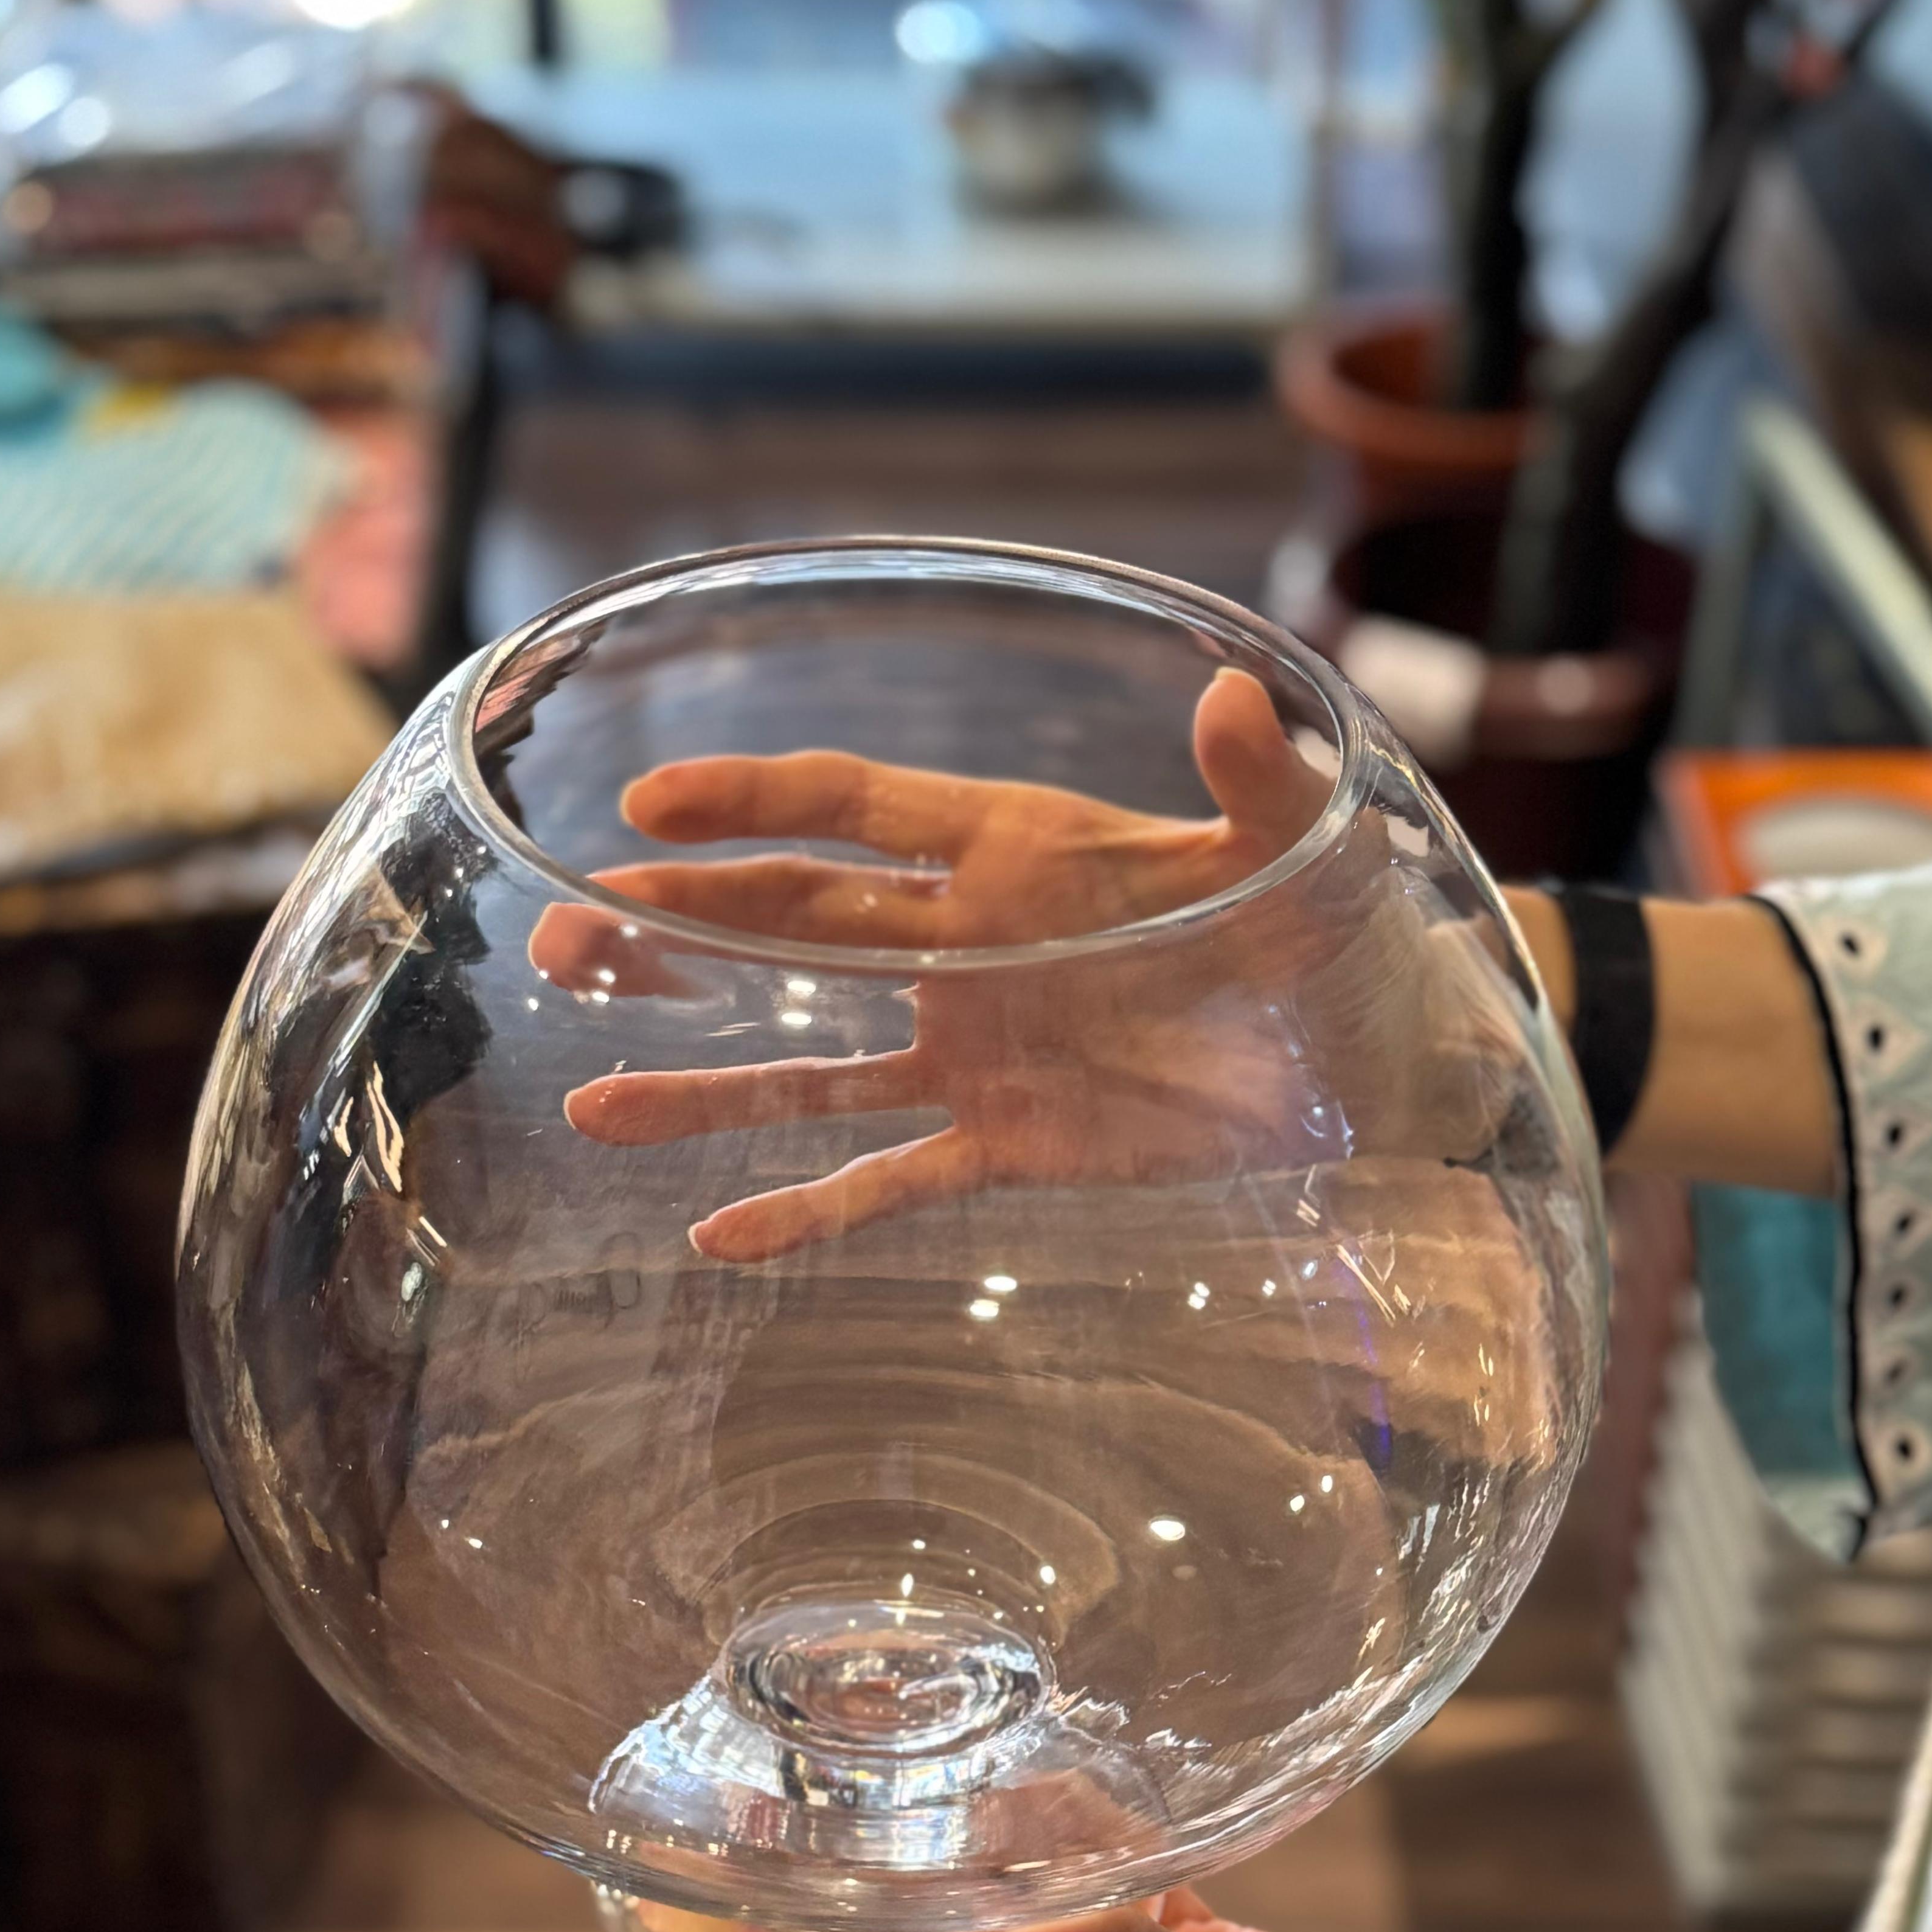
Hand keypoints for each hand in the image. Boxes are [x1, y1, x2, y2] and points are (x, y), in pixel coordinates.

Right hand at [537, 672, 1518, 1259]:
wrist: (1370, 1059)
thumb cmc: (1337, 931)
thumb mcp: (1303, 853)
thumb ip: (1255, 783)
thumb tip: (1236, 694)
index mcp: (1016, 855)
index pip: (857, 811)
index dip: (752, 804)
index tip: (646, 809)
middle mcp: (968, 945)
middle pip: (793, 929)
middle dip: (677, 929)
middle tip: (562, 934)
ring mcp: (977, 1050)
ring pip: (814, 1067)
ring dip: (708, 1085)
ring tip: (599, 1105)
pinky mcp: (1007, 1143)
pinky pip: (888, 1181)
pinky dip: (810, 1212)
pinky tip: (719, 1238)